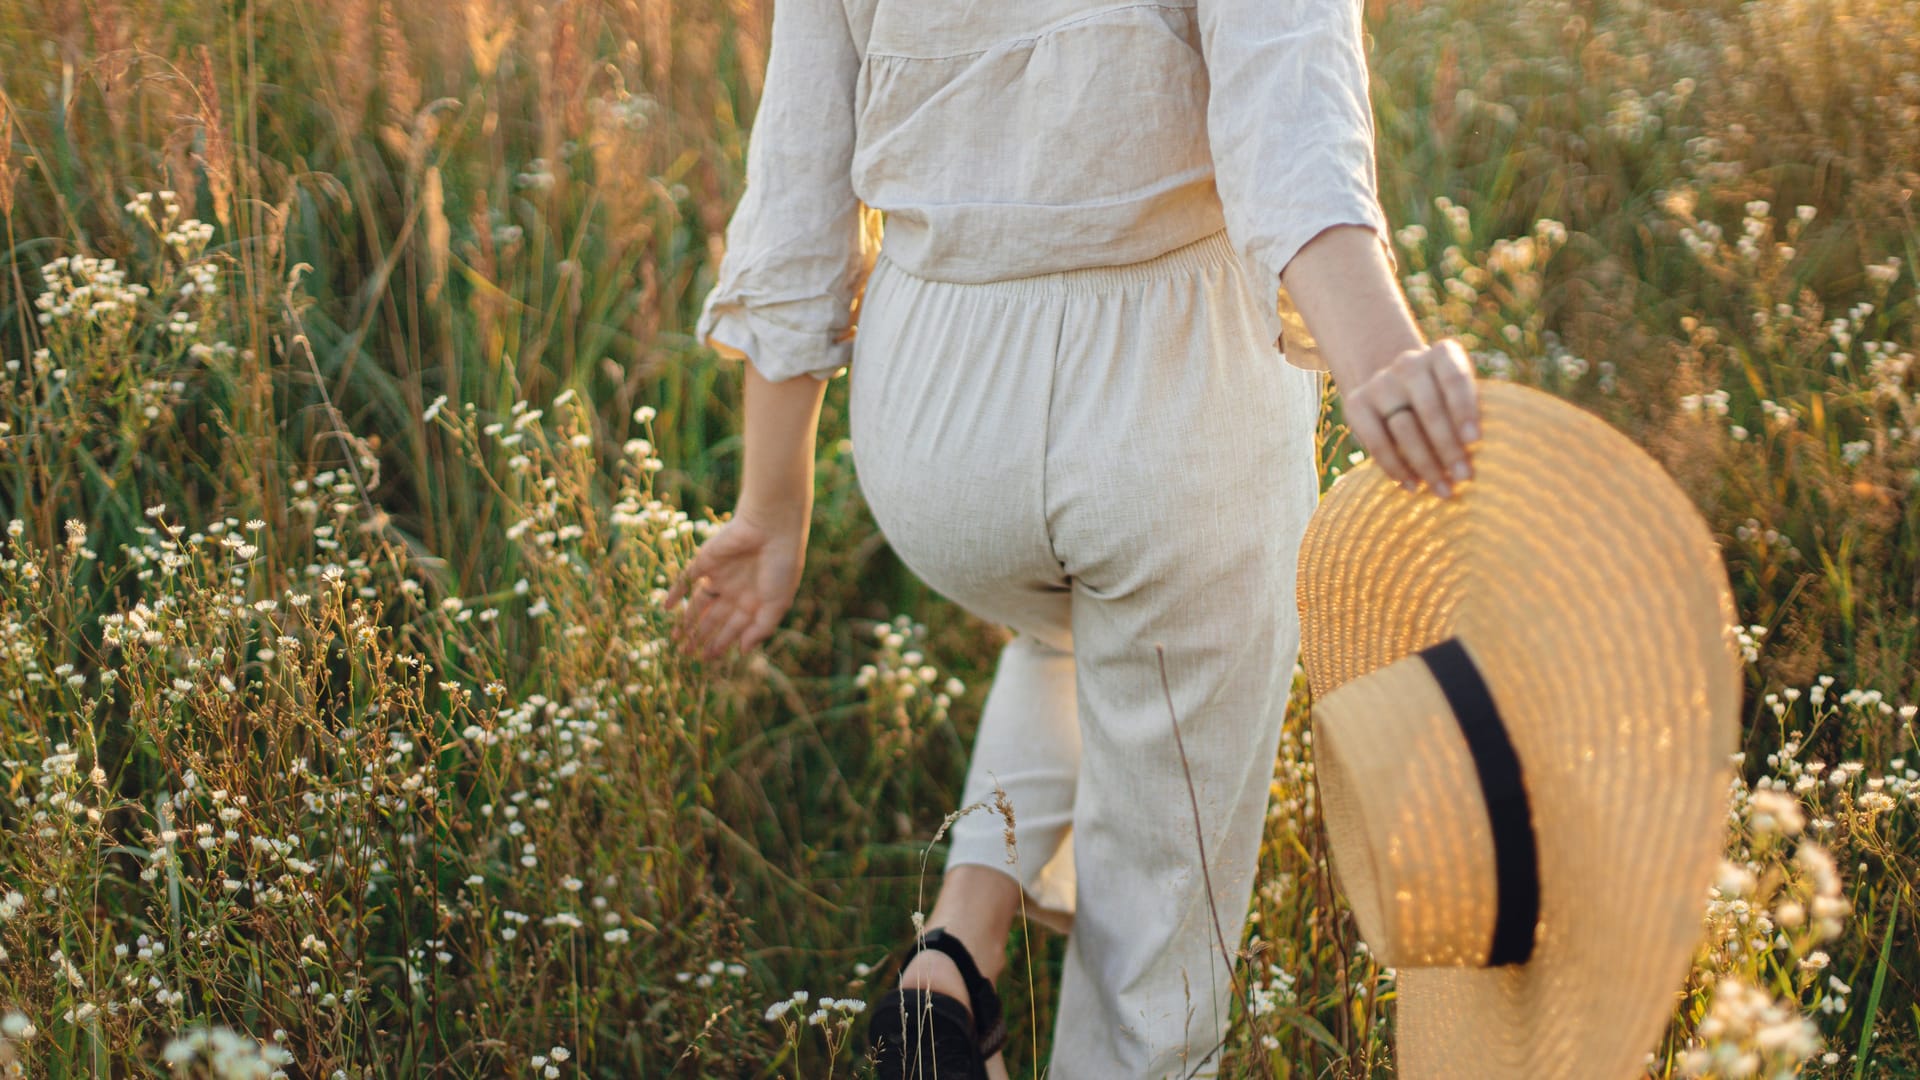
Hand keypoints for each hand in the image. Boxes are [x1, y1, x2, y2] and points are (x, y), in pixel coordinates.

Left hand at [664, 501, 807, 661]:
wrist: (772, 527)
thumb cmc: (782, 566)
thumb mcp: (777, 604)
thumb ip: (761, 629)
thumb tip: (743, 652)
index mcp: (755, 601)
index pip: (734, 627)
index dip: (721, 643)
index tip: (708, 658)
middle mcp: (736, 590)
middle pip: (713, 618)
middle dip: (701, 636)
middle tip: (685, 655)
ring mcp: (720, 575)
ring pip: (698, 602)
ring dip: (687, 620)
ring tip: (674, 639)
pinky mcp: (705, 560)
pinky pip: (686, 579)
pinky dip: (676, 592)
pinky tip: (666, 608)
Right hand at [1341, 339, 1480, 497]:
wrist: (1397, 391)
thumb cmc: (1445, 403)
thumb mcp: (1461, 399)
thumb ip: (1471, 417)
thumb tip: (1478, 459)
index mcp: (1442, 355)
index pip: (1454, 377)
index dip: (1464, 408)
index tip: (1475, 441)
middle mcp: (1408, 362)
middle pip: (1429, 408)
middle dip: (1448, 447)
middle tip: (1464, 477)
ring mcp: (1380, 382)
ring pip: (1404, 427)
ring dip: (1426, 463)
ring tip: (1443, 489)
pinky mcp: (1356, 403)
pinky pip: (1377, 442)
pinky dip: (1396, 468)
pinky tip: (1412, 485)